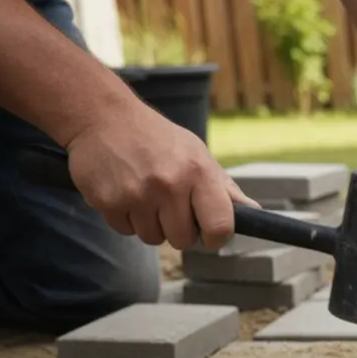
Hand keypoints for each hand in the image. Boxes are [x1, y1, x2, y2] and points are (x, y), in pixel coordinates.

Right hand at [64, 102, 257, 249]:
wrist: (102, 116)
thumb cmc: (157, 138)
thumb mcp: (197, 154)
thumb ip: (224, 188)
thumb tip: (254, 211)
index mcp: (198, 172)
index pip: (220, 227)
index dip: (216, 238)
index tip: (209, 234)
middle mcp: (169, 185)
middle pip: (183, 240)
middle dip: (179, 230)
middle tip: (170, 206)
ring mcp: (136, 194)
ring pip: (153, 238)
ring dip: (151, 225)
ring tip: (146, 195)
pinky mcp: (107, 201)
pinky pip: (125, 232)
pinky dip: (127, 219)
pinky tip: (125, 193)